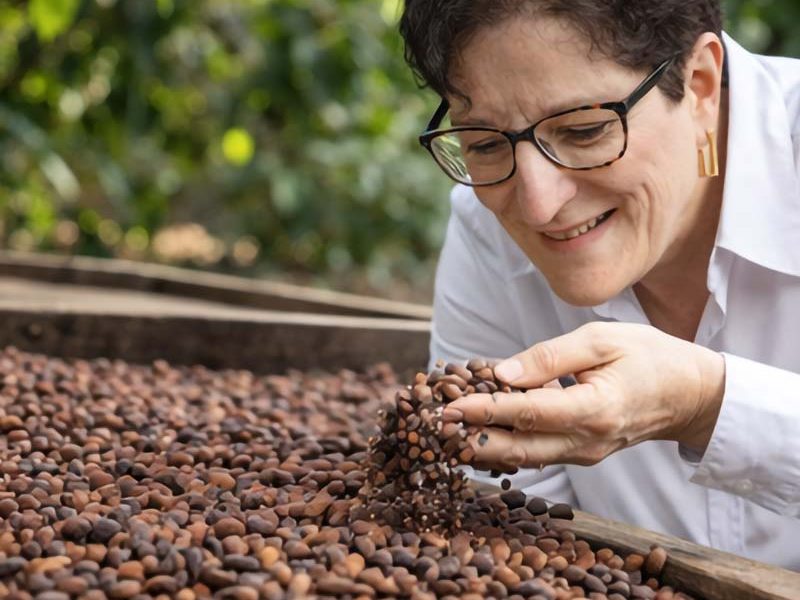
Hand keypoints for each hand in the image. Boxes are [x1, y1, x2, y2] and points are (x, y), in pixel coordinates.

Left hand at [442, 322, 725, 470]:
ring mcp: (584, 454)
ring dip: (480, 448)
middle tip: (430, 429)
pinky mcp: (580, 455)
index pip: (527, 413)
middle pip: (516, 450)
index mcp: (595, 409)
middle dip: (469, 440)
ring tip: (442, 434)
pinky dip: (503, 446)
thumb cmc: (648, 357)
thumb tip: (500, 373)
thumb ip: (550, 357)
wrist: (690, 394)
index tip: (445, 407)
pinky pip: (535, 455)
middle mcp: (587, 441)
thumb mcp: (601, 340)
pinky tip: (475, 433)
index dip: (482, 411)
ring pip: (522, 459)